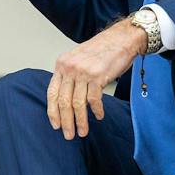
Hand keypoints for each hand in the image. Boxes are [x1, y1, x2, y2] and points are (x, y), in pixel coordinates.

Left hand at [47, 20, 148, 139]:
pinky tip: (99, 116)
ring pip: (78, 104)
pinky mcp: (98, 76)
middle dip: (66, 121)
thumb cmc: (102, 49)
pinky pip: (94, 100)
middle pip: (64, 101)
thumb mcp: (78, 58)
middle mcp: (70, 68)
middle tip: (68, 135)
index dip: (53, 111)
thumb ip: (70, 74)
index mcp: (62, 64)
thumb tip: (65, 97)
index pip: (52, 92)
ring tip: (83, 131)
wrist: (121, 38)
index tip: (55, 125)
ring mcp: (83, 72)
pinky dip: (96, 111)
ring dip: (81, 121)